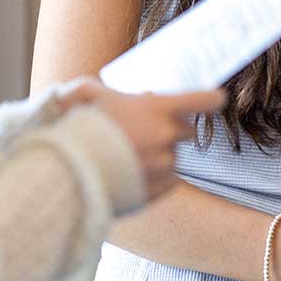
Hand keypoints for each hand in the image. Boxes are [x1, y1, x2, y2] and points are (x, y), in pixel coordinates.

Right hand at [72, 79, 225, 199]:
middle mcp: (167, 136)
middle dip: (171, 129)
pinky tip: (130, 172)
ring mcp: (164, 166)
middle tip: (145, 130)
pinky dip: (154, 177)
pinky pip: (167, 181)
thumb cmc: (75, 128)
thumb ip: (105, 89)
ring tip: (127, 156)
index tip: (215, 100)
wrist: (65, 172)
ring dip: (158, 155)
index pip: (204, 100)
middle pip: (187, 130)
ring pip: (173, 157)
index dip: (211, 99)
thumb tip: (114, 93)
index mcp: (156, 108)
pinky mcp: (158, 191)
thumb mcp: (87, 95)